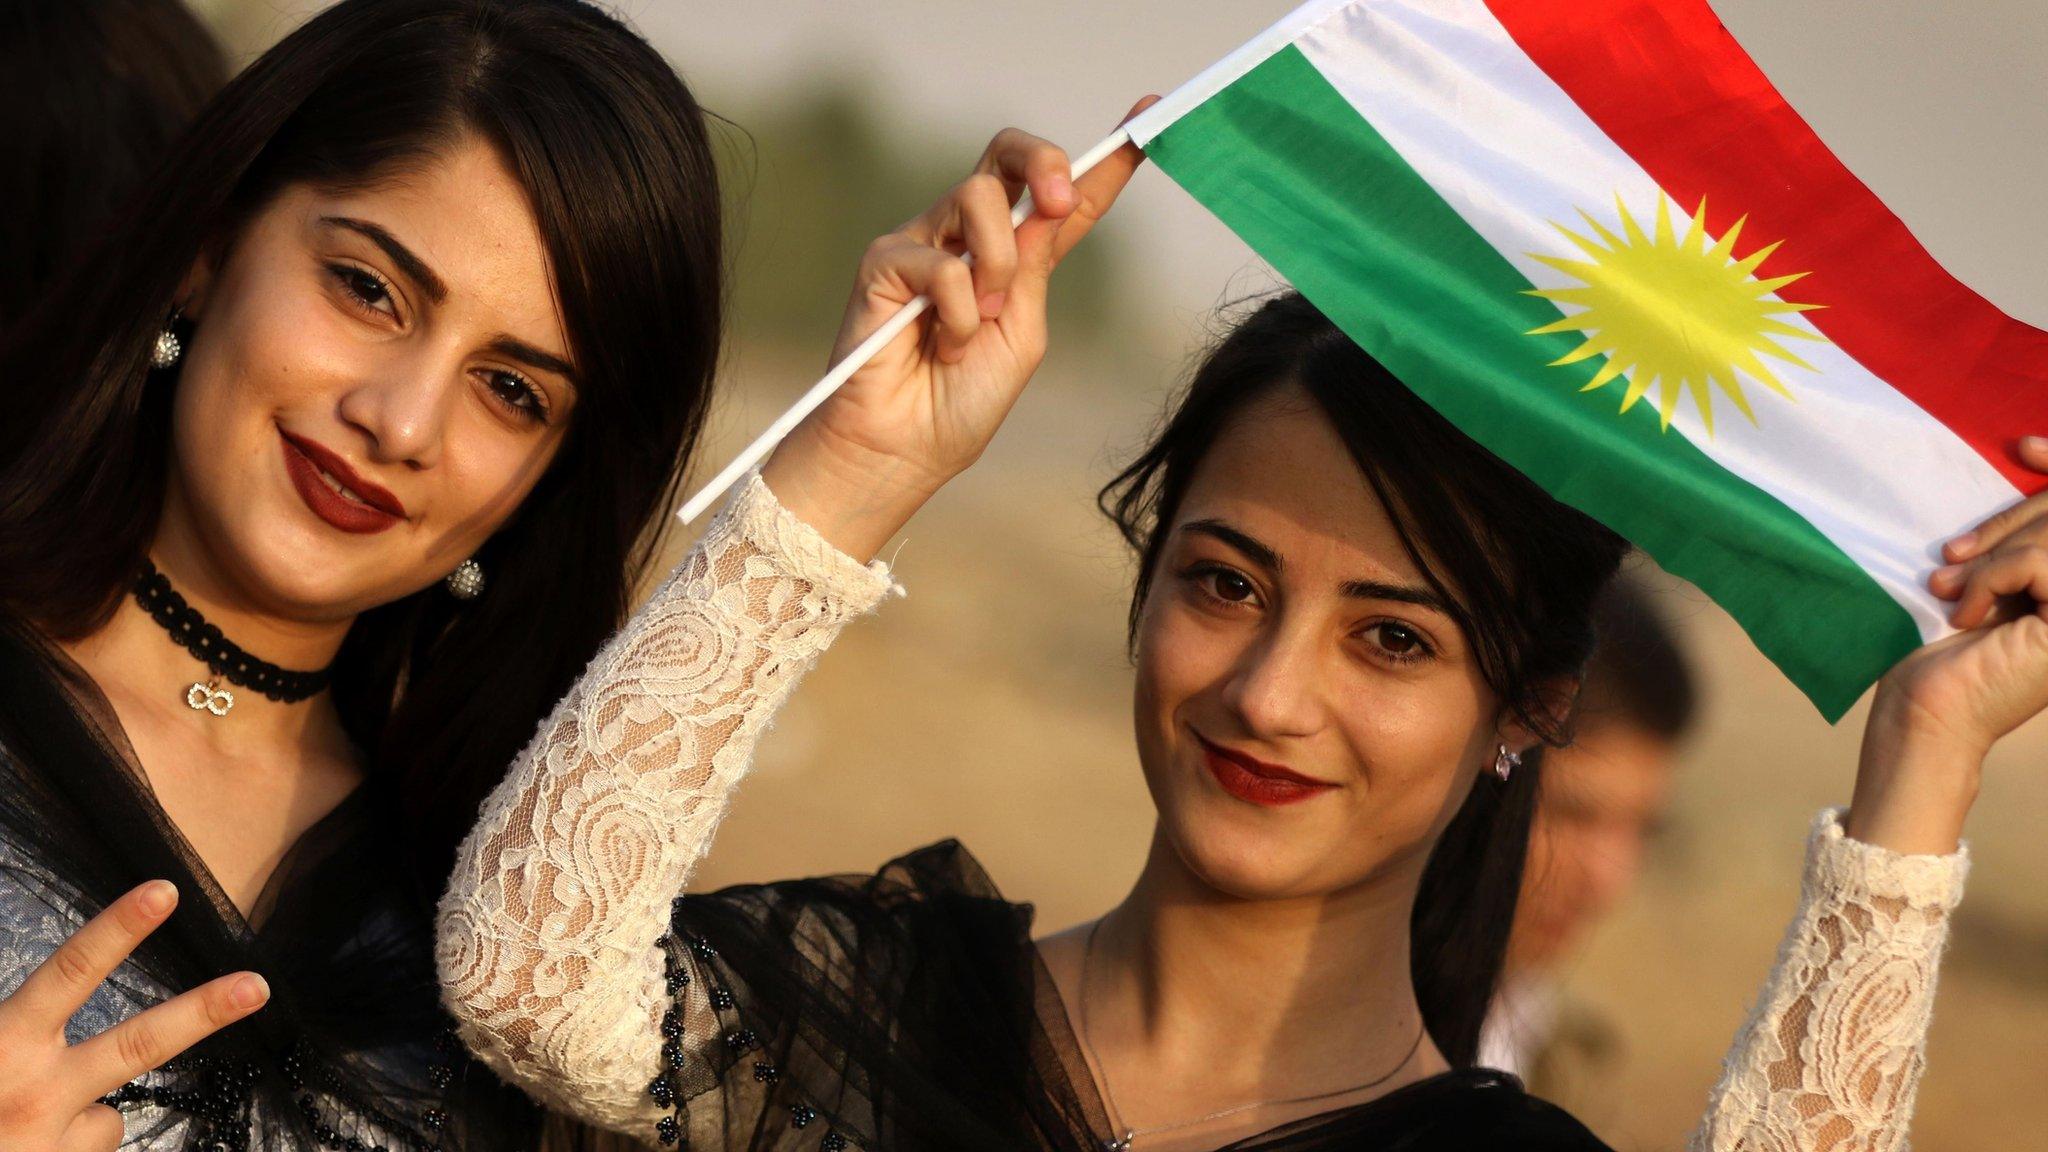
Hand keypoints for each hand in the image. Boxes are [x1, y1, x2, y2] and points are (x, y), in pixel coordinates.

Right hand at [0, 881, 269, 1150]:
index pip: (66, 976)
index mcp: (1, 1048)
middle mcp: (32, 1093)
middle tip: (257, 985)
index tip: (164, 891)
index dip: (116, 931)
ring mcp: (51, 1143)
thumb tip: (35, 1006)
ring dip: (75, 1124)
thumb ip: (7, 1030)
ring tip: (19, 1137)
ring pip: (104, 1121)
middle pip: (137, 1042)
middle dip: (204, 1011)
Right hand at [761, 100, 1155, 560]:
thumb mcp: (1022, 332)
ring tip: (979, 323)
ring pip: (976, 197)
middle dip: (1042, 161)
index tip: (1150, 116)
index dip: (1107, 160)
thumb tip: (1051, 205)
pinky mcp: (883, 261)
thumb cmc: (961, 402)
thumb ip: (1034, 267)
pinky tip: (939, 348)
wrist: (906, 450)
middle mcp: (966, 238)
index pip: (1062, 198)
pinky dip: (957, 315)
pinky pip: (942, 262)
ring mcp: (923, 242)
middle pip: (1006, 157)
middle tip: (1058, 203)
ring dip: (994, 265)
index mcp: (1012, 257)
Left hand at [1847, 435, 2047, 853]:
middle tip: (1948, 559)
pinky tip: (1967, 614)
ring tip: (1945, 589)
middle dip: (2006, 524)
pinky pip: (2040, 561)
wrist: (1927, 710)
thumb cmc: (1941, 647)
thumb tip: (2031, 450)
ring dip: (1989, 558)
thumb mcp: (1987, 574)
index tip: (2024, 446)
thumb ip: (2019, 535)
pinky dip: (1992, 578)